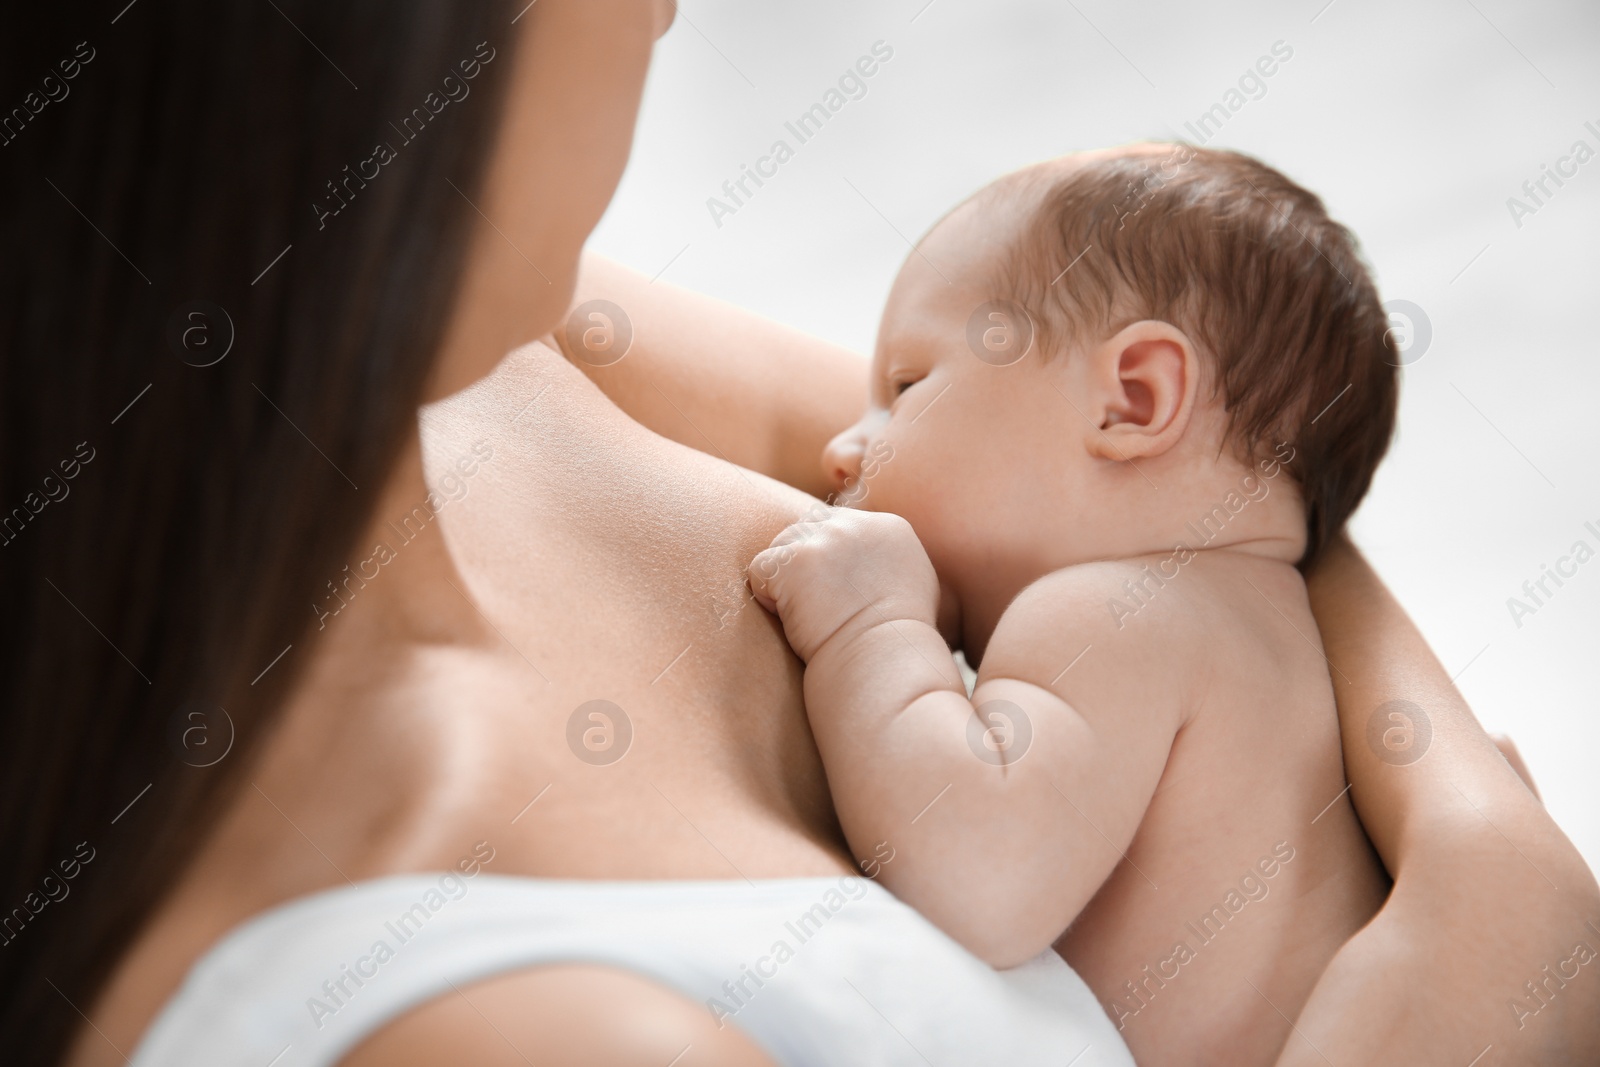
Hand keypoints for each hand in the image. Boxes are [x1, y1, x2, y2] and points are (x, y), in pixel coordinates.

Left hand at [748, 508, 939, 661]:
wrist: (883, 662)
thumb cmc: (894, 640)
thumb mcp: (910, 585)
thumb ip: (886, 559)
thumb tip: (865, 557)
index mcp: (888, 527)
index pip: (838, 524)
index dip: (827, 560)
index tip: (836, 594)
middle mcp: (857, 525)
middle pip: (807, 528)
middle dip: (804, 564)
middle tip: (818, 607)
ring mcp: (825, 539)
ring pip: (781, 544)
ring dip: (786, 580)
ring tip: (809, 616)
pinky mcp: (795, 561)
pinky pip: (760, 569)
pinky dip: (767, 597)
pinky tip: (793, 620)